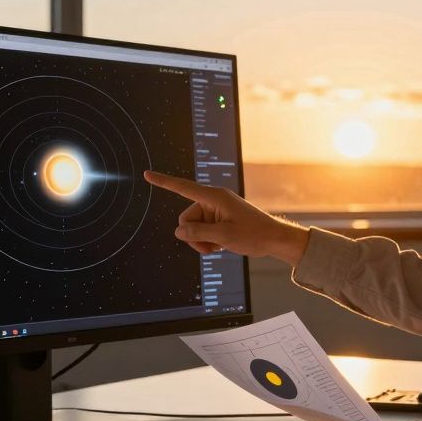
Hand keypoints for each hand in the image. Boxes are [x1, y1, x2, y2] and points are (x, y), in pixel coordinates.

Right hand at [142, 170, 309, 265]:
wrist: (274, 239)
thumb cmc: (254, 234)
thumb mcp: (223, 236)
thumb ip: (197, 233)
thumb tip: (178, 231)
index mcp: (214, 197)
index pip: (182, 187)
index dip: (163, 181)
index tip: (147, 174)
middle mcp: (213, 200)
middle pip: (185, 218)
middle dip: (194, 235)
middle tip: (212, 245)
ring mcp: (215, 210)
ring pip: (192, 228)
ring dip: (201, 241)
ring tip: (219, 246)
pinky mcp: (218, 220)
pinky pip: (201, 231)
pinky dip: (208, 241)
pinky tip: (222, 245)